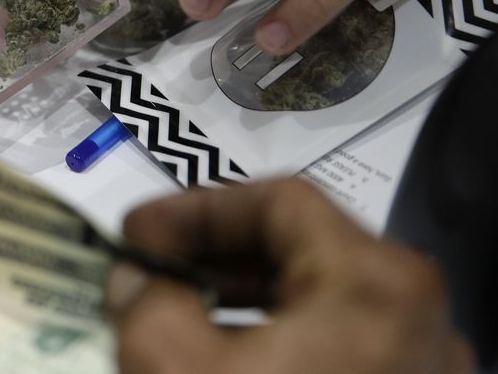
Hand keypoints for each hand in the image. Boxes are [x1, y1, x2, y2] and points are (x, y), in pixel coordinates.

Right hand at [107, 178, 472, 373]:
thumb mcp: (174, 369)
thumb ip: (145, 302)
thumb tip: (137, 276)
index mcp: (375, 282)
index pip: (279, 200)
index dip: (196, 207)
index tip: (138, 229)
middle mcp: (416, 313)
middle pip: (301, 247)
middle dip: (212, 253)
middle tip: (149, 262)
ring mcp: (419, 363)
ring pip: (315, 300)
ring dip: (237, 296)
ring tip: (174, 307)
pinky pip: (332, 344)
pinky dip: (272, 337)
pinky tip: (223, 352)